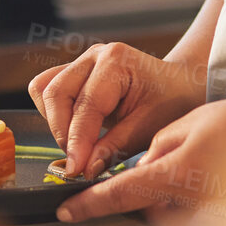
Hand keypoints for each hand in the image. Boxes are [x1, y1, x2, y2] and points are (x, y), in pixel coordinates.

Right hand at [29, 43, 205, 177]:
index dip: (77, 141)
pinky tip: (77, 130)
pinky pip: (48, 92)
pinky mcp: (75, 73)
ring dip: (56, 122)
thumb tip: (84, 168)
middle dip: (62, 132)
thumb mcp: (149, 129)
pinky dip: (55, 114)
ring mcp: (82, 62)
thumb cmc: (171, 102)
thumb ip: (114, 149)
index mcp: (116, 61)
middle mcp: (94, 56)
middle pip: (54, 93)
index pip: (85, 106)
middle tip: (79, 160)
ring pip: (45, 91)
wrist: (180, 86)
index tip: (75, 169)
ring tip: (80, 144)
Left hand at [55, 94, 225, 223]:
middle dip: (154, 187)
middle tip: (185, 157)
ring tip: (213, 166)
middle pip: (149, 207)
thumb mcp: (198, 120)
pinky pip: (201, 221)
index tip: (65, 212)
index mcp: (179, 173)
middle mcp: (194, 206)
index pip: (121, 194)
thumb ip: (161, 146)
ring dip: (178, 196)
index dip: (89, 204)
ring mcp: (215, 223)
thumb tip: (143, 172)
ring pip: (174, 215)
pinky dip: (202, 204)